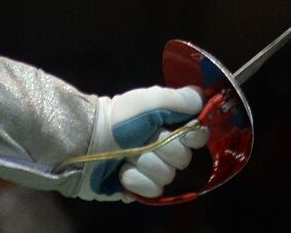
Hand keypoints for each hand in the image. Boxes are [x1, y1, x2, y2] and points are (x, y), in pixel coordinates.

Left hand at [80, 85, 209, 200]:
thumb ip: (181, 100)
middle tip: (142, 141)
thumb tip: (203, 99)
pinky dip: (136, 180)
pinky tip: (122, 172)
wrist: (87, 143)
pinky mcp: (140, 188)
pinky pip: (153, 191)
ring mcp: (152, 169)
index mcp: (169, 124)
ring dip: (146, 165)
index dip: (190, 135)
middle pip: (183, 159)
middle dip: (161, 150)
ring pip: (167, 176)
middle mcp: (165, 147)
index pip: (198, 135)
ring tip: (128, 156)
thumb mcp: (150, 100)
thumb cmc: (119, 119)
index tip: (174, 129)